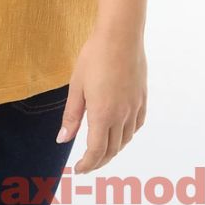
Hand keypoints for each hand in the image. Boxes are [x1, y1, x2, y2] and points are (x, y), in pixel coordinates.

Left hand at [56, 25, 146, 172]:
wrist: (120, 35)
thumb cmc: (94, 56)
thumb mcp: (76, 86)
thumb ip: (71, 116)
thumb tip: (62, 140)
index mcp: (102, 115)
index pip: (96, 152)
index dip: (87, 164)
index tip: (78, 169)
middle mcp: (121, 116)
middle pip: (112, 149)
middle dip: (99, 160)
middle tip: (87, 163)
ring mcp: (134, 107)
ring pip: (126, 139)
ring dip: (113, 149)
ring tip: (101, 148)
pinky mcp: (142, 98)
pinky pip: (137, 125)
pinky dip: (128, 134)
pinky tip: (121, 130)